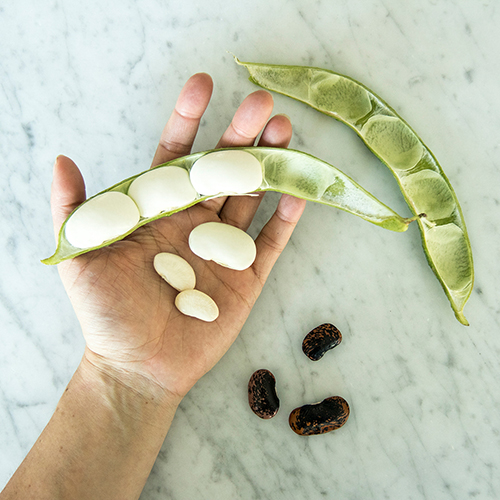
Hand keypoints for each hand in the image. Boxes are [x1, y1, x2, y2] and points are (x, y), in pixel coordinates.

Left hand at [51, 73, 305, 399]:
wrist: (138, 367)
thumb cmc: (107, 316)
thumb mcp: (80, 260)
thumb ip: (75, 210)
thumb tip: (62, 160)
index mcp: (158, 210)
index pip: (175, 155)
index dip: (188, 118)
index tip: (203, 84)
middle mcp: (194, 221)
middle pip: (222, 169)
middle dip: (241, 135)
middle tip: (262, 104)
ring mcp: (223, 248)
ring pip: (252, 197)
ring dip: (269, 165)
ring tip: (284, 132)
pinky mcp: (247, 278)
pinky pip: (271, 243)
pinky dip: (286, 219)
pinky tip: (298, 193)